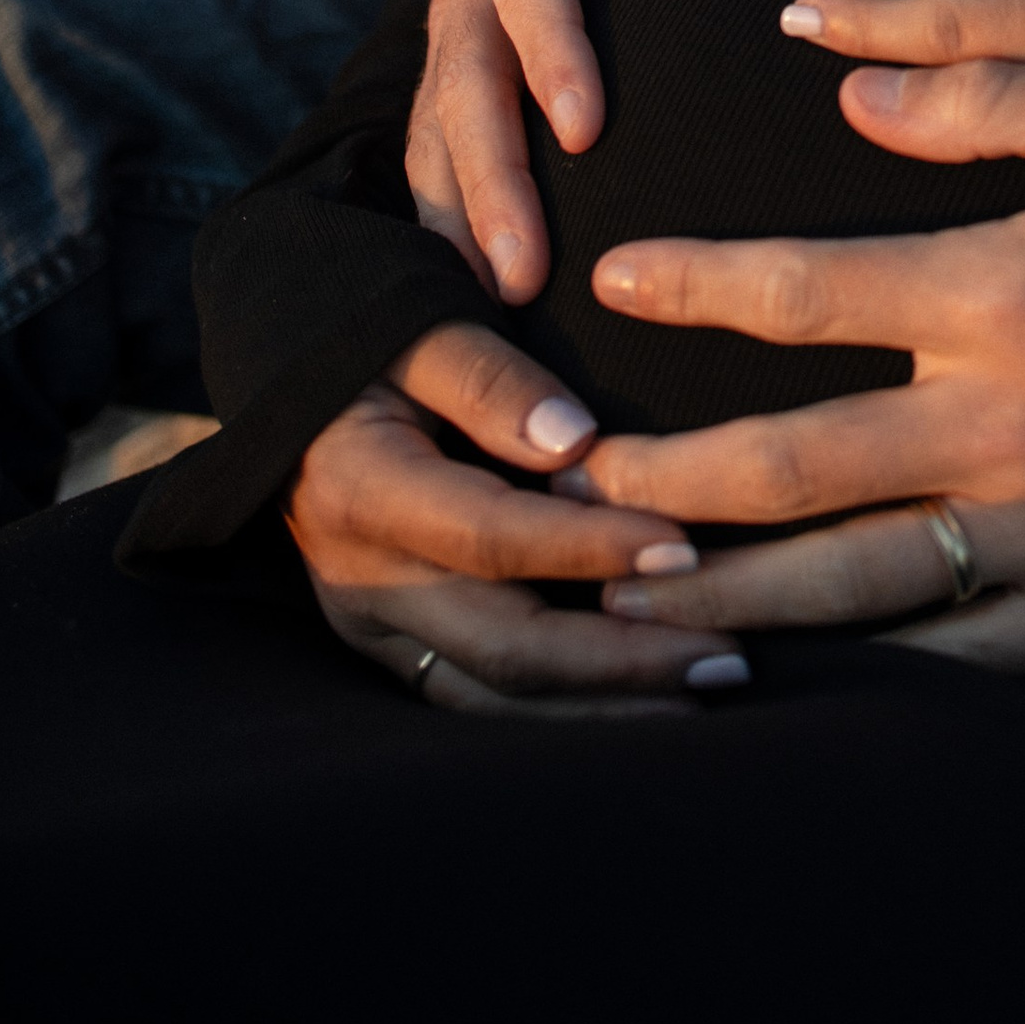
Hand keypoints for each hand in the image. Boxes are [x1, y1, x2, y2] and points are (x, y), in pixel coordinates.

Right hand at [287, 320, 745, 713]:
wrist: (293, 378)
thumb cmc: (371, 323)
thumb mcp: (417, 317)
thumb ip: (488, 374)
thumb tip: (574, 440)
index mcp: (361, 487)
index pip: (493, 535)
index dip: (591, 548)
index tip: (687, 548)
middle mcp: (360, 576)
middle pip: (501, 644)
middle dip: (621, 661)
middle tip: (731, 658)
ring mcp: (370, 622)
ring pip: (491, 693)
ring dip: (601, 703)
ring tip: (707, 691)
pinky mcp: (391, 641)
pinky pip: (477, 692)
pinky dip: (559, 707)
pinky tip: (641, 701)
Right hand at [406, 0, 738, 300]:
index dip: (548, 51)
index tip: (579, 129)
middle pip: (468, 76)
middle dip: (488, 178)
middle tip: (517, 276)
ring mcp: (463, 5)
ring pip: (442, 120)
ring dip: (459, 213)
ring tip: (487, 314)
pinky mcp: (470, 41)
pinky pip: (446, 131)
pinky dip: (450, 206)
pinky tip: (469, 293)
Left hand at [574, 60, 1024, 667]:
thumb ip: (989, 94)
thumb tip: (851, 84)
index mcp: (1002, 294)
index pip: (798, 294)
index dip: (690, 288)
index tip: (608, 276)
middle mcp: (1001, 426)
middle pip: (784, 469)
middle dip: (658, 485)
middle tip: (562, 493)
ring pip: (848, 584)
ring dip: (728, 597)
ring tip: (629, 605)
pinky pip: (957, 658)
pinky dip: (867, 669)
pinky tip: (804, 674)